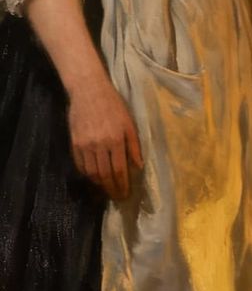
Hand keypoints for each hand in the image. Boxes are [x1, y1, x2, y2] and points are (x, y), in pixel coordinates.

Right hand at [67, 74, 143, 198]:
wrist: (89, 92)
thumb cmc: (114, 105)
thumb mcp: (129, 123)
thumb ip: (134, 145)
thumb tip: (139, 166)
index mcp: (116, 140)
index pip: (119, 169)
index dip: (122, 184)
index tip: (125, 194)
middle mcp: (99, 145)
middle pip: (104, 174)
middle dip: (111, 189)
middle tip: (116, 198)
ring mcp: (84, 145)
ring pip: (91, 172)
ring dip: (99, 184)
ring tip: (106, 190)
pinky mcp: (74, 143)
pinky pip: (80, 164)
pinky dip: (87, 174)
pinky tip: (93, 178)